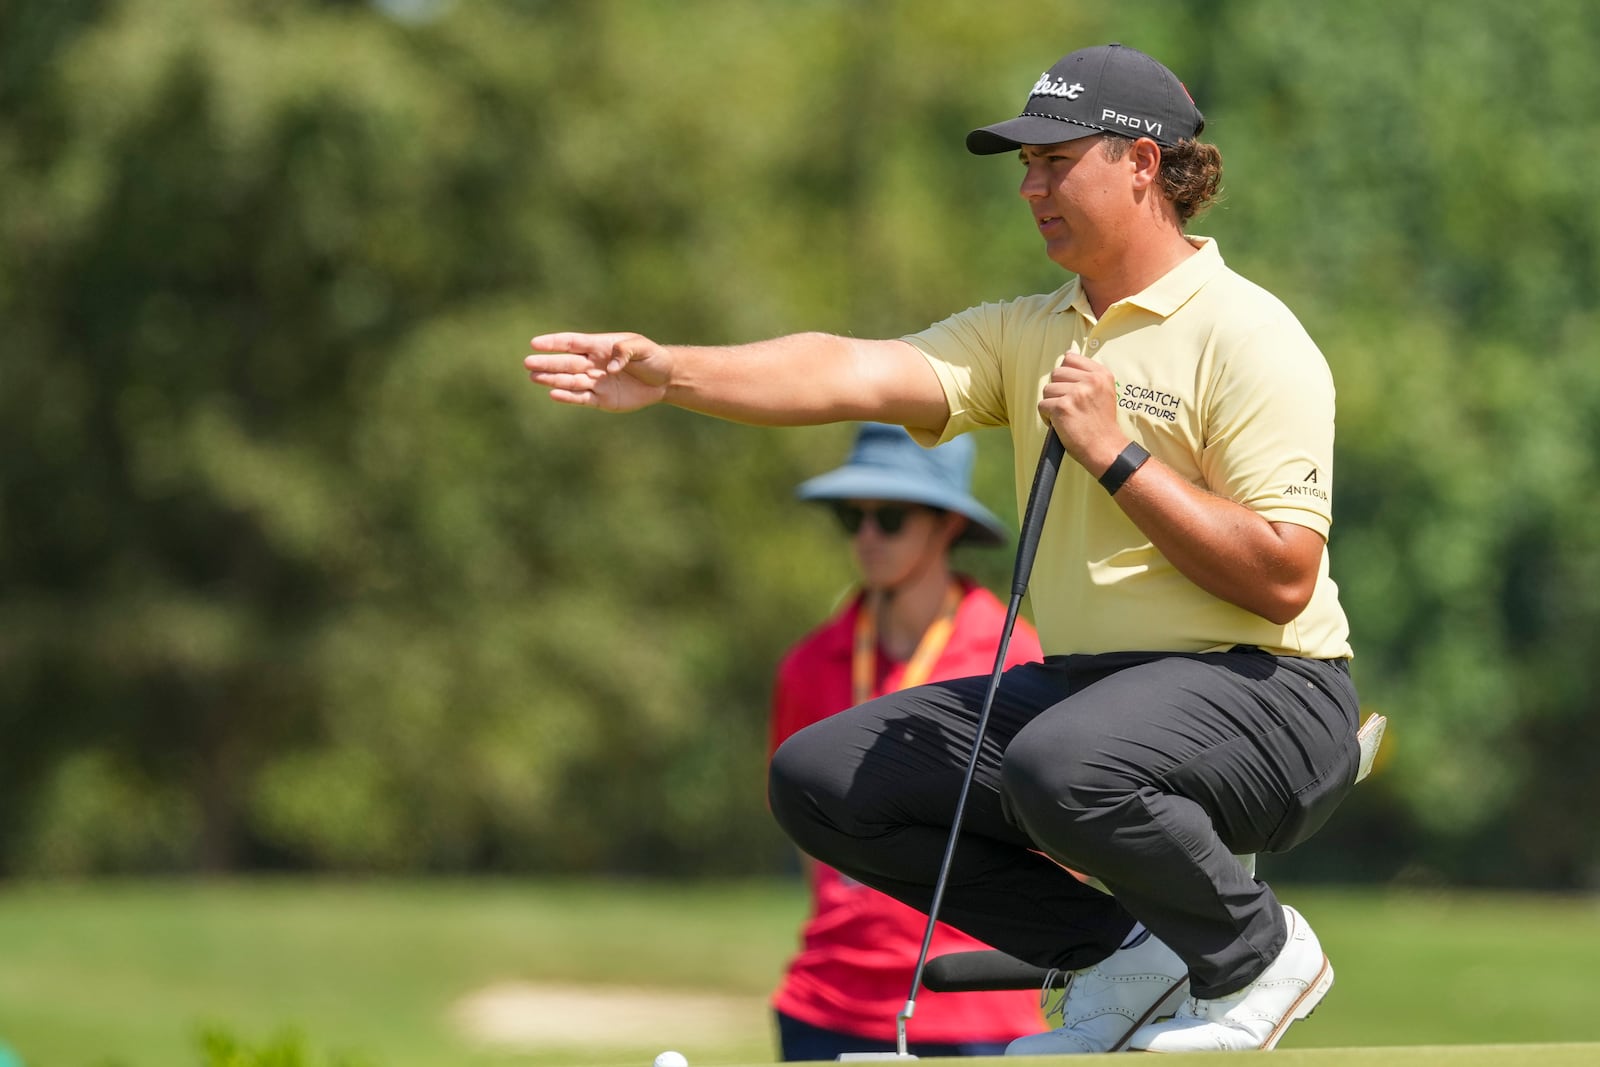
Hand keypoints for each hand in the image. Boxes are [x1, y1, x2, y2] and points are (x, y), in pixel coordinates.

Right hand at [525, 331, 670, 411]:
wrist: (664, 380)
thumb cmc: (652, 358)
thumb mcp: (642, 348)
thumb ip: (625, 351)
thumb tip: (610, 366)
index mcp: (600, 346)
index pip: (572, 343)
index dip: (554, 343)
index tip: (535, 343)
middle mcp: (594, 364)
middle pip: (566, 362)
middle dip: (547, 363)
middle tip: (528, 363)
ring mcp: (596, 382)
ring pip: (570, 380)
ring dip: (552, 379)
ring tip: (534, 377)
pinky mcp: (601, 399)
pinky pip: (581, 398)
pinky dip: (568, 396)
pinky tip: (554, 394)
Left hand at [1037, 345, 1126, 473]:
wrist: (1106, 447)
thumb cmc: (1101, 423)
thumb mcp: (1103, 391)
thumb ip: (1087, 374)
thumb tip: (1066, 355)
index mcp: (1101, 375)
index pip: (1070, 358)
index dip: (1066, 374)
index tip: (1071, 388)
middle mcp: (1090, 381)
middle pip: (1056, 373)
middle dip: (1057, 390)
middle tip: (1069, 406)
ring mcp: (1076, 393)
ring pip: (1048, 389)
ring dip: (1052, 403)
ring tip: (1066, 415)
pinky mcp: (1062, 407)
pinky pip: (1043, 405)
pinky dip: (1047, 417)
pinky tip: (1060, 424)